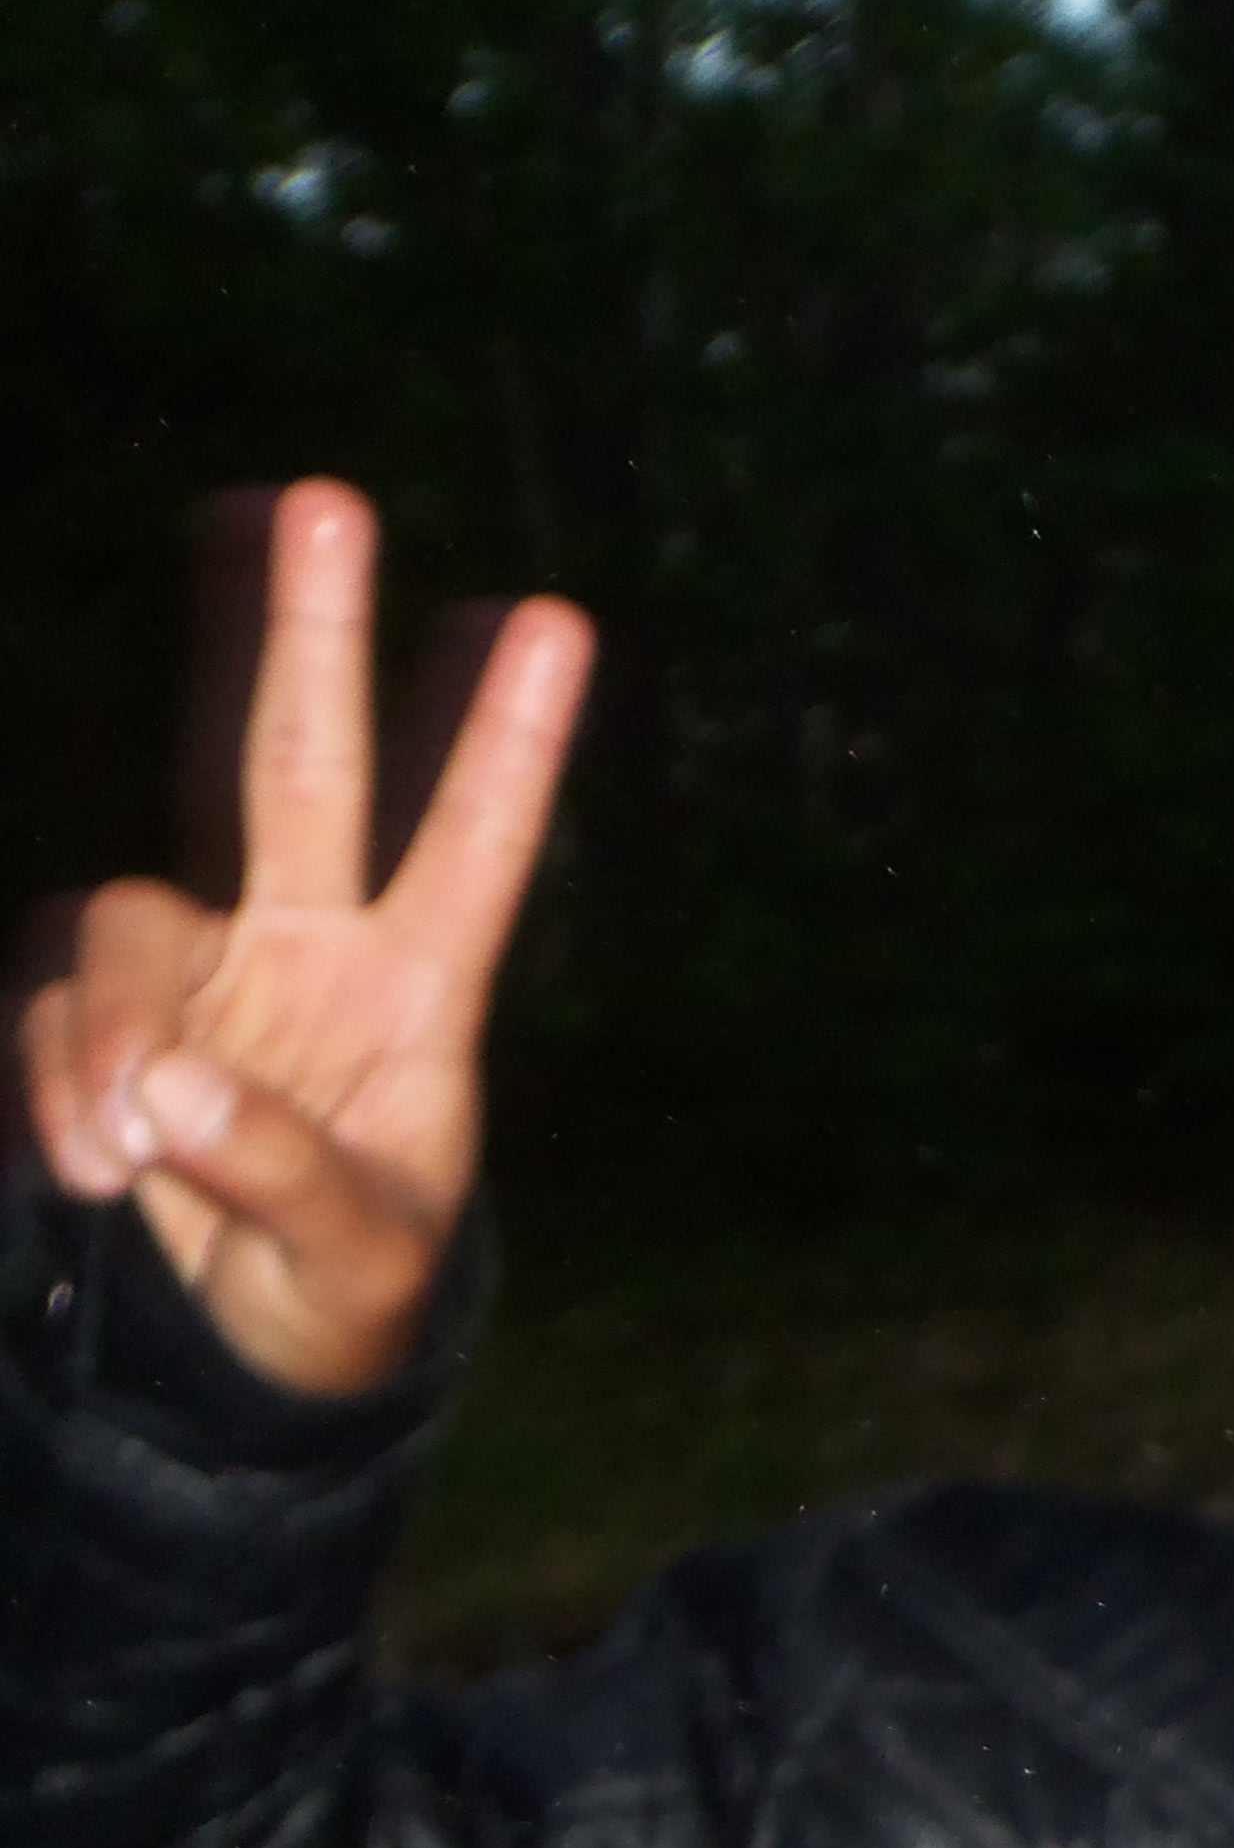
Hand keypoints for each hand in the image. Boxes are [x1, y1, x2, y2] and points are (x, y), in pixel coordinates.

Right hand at [17, 481, 592, 1395]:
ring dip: (107, 1031)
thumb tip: (169, 1082)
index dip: (510, 743)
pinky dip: (65, 1085)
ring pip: (124, 921)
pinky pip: (59, 1016)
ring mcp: (198, 970)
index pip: (476, 847)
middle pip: (301, 764)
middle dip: (310, 639)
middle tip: (328, 500)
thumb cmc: (352, 1288)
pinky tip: (94, 1167)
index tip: (561, 621)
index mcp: (419, 990)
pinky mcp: (104, 1017)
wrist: (259, 1347)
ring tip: (124, 1158)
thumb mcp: (357, 1257)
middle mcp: (309, 945)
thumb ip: (279, 1177)